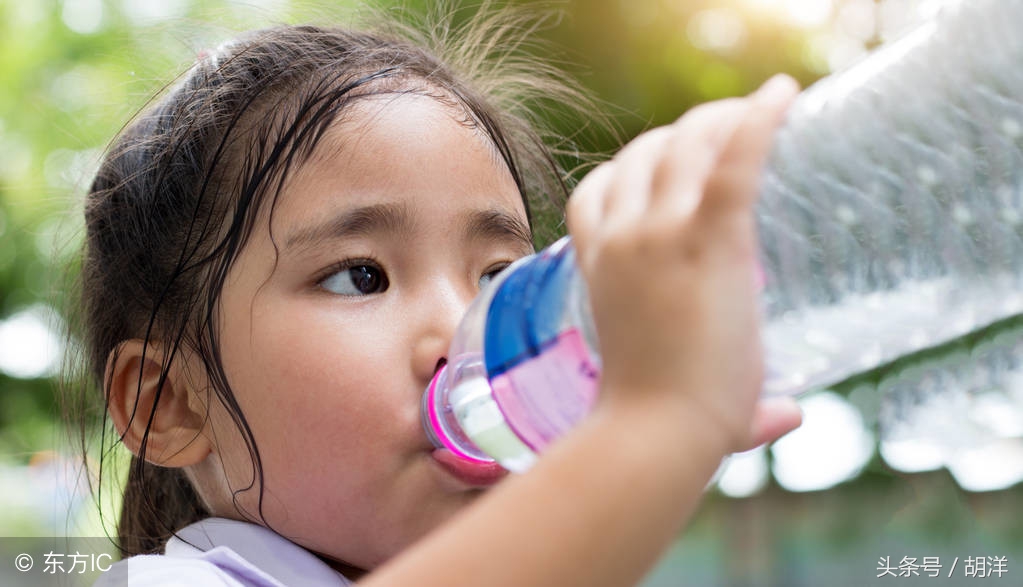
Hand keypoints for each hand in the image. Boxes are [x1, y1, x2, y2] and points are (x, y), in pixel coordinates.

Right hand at [567, 75, 800, 453]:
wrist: (655, 432)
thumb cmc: (659, 422)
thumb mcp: (668, 384)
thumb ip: (733, 401)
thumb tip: (789, 418)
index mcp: (598, 262)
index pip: (599, 188)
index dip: (633, 167)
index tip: (673, 167)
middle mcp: (622, 236)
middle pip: (646, 151)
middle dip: (686, 132)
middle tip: (732, 132)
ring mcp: (659, 233)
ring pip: (688, 143)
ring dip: (721, 118)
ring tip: (760, 110)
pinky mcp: (707, 238)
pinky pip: (733, 161)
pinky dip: (759, 120)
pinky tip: (785, 95)